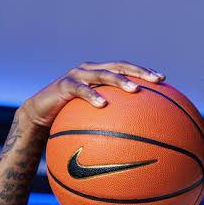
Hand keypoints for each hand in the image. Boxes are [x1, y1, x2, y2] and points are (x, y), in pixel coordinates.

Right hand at [19, 61, 164, 128]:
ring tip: (135, 89)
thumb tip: (139, 138)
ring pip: (102, 73)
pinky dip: (92, 95)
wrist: (39, 116)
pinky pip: (80, 89)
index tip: (163, 79)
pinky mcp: (63, 85)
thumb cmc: (70, 118)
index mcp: (101, 75)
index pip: (127, 69)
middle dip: (139, 71)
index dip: (144, 71)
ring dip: (120, 80)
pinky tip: (103, 104)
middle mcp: (91, 70)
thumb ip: (112, 119)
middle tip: (156, 80)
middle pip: (120, 66)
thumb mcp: (94, 118)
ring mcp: (77, 75)